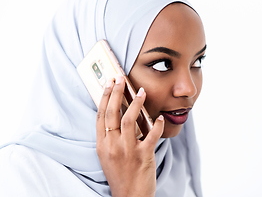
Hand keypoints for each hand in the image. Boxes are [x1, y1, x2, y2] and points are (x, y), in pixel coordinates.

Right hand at [96, 75, 163, 196]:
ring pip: (129, 120)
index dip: (104, 97)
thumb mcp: (108, 155)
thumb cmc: (120, 174)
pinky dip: (156, 125)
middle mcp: (112, 145)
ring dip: (136, 103)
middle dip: (116, 93)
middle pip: (112, 113)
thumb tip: (119, 114)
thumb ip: (111, 136)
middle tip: (120, 78)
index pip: (100, 115)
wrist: (130, 196)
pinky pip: (152, 135)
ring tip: (141, 91)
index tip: (108, 83)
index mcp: (102, 145)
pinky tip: (159, 117)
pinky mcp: (143, 155)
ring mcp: (127, 150)